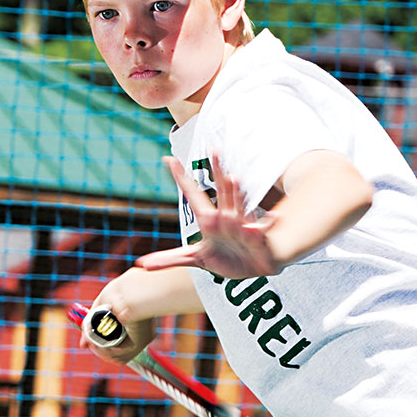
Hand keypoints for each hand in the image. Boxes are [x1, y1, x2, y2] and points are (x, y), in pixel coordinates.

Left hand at [136, 155, 279, 277]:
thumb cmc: (225, 258)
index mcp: (208, 220)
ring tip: (234, 178)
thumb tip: (141, 265)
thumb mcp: (196, 259)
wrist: (252, 267)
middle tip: (215, 149)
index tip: (167, 159)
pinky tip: (275, 218)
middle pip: (221, 190)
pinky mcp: (257, 239)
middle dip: (218, 172)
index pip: (192, 194)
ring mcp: (242, 226)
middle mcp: (225, 218)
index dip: (180, 178)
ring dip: (237, 193)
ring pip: (239, 206)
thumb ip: (169, 260)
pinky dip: (269, 225)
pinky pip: (263, 231)